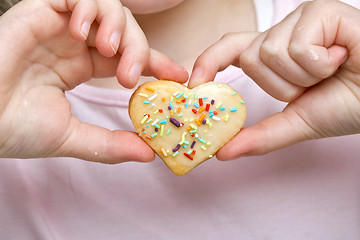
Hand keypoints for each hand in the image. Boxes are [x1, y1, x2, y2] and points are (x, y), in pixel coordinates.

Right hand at [0, 0, 187, 162]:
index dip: (156, 63)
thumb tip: (148, 153)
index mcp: (80, 67)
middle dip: (138, 49)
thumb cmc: (11, 127)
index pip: (129, 57)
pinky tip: (83, 33)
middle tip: (129, 77)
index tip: (178, 76)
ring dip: (118, 27)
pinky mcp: (40, 10)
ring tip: (109, 53)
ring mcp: (58, 26)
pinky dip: (90, 8)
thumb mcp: (70, 137)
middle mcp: (73, 44)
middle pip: (126, 32)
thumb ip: (109, 144)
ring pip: (109, 9)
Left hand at [188, 0, 359, 159]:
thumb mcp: (296, 124)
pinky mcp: (320, 11)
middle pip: (251, 58)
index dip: (209, 62)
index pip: (231, 49)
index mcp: (275, 54)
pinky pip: (295, 47)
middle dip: (284, 85)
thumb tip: (222, 153)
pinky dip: (319, 64)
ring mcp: (300, 19)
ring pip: (270, 53)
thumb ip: (260, 137)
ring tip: (331, 70)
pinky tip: (341, 58)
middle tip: (316, 83)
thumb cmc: (348, 104)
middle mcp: (283, 32)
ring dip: (304, 76)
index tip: (195, 83)